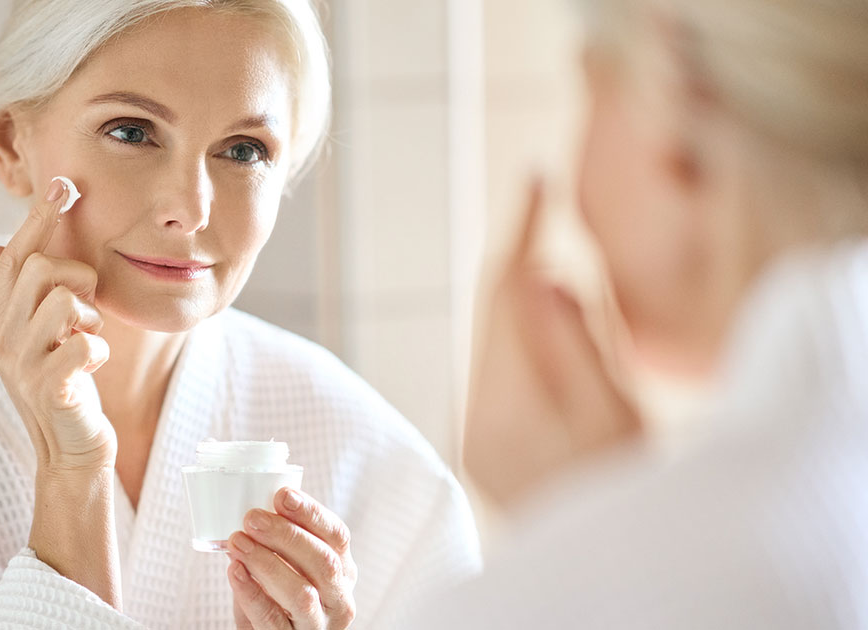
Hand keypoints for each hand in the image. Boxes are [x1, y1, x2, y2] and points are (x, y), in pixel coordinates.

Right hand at [0, 177, 115, 472]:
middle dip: (76, 276)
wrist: (71, 450)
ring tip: (86, 340)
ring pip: (64, 299)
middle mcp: (1, 337)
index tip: (63, 184)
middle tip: (85, 309)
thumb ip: (29, 295)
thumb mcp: (42, 335)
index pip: (14, 255)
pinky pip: (84, 343)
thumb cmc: (65, 385)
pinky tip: (92, 366)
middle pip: (40, 268)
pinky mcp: (47, 387)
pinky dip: (98, 350)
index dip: (39, 218)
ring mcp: (20, 363)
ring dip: (89, 318)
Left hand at [225, 488, 356, 629]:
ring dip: (266, 563)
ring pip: (301, 594)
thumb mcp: (288, 568)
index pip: (337, 536)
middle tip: (252, 518)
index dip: (311, 513)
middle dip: (286, 535)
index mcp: (343, 570)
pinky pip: (272, 619)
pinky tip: (235, 572)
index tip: (282, 495)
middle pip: (323, 562)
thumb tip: (251, 510)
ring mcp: (318, 626)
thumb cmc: (278, 597)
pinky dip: (251, 593)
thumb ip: (277, 542)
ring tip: (238, 543)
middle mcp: (339, 599)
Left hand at [462, 178, 641, 508]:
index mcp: (506, 409)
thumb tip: (540, 273)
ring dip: (519, 295)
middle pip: (492, 314)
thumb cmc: (625, 493)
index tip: (535, 177)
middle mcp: (478, 420)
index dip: (520, 232)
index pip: (504, 297)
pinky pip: (500, 369)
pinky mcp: (488, 445)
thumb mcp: (615, 415)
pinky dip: (521, 336)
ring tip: (545, 248)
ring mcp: (478, 435)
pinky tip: (545, 318)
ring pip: (494, 341)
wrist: (608, 567)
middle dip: (517, 256)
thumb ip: (574, 344)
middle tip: (539, 200)